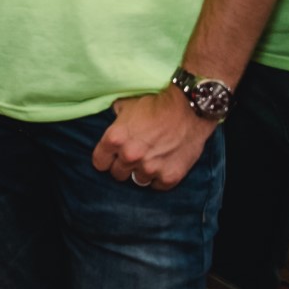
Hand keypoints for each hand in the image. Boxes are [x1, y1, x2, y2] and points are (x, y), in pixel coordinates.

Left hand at [91, 88, 216, 189]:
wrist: (189, 108)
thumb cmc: (156, 103)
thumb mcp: (126, 105)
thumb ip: (116, 120)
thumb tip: (113, 124)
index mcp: (115, 139)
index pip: (99, 163)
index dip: (105, 159)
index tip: (111, 157)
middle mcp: (130, 156)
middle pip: (117, 174)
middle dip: (123, 166)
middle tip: (134, 157)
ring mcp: (150, 168)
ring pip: (138, 180)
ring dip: (142, 172)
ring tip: (151, 159)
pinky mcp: (170, 177)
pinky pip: (158, 186)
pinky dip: (160, 177)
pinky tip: (164, 165)